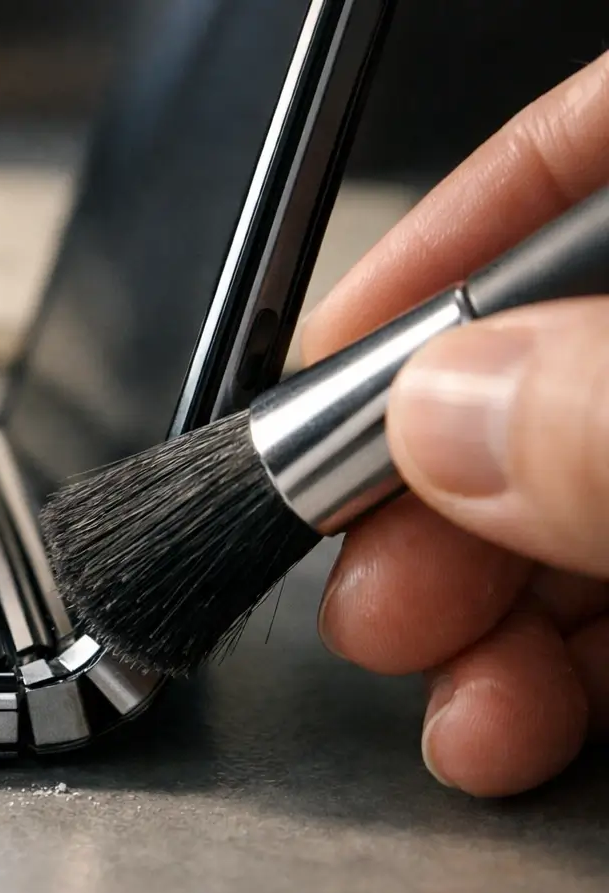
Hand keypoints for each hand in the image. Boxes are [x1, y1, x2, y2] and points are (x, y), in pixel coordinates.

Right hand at [299, 52, 608, 796]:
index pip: (597, 143)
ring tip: (426, 686)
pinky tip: (507, 732)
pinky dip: (564, 680)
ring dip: (479, 613)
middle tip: (364, 575)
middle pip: (561, 358)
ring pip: (584, 502)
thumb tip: (445, 423)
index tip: (327, 357)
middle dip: (434, 483)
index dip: (444, 240)